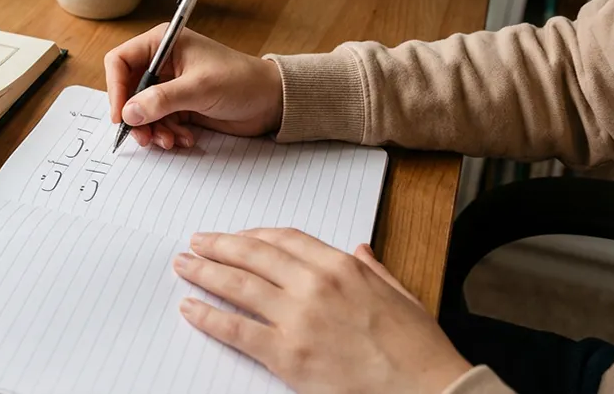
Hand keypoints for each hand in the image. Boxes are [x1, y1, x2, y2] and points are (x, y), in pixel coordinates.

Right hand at [103, 24, 282, 148]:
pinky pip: (159, 121)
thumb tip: (128, 113)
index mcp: (163, 43)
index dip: (116, 89)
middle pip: (128, 90)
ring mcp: (170, 85)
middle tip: (144, 137)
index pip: (120, 61)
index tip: (121, 115)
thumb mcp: (199, 88)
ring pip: (142, 110)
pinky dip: (167, 133)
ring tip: (170, 141)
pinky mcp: (179, 105)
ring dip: (152, 130)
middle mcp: (162, 62)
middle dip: (136, 116)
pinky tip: (185, 138)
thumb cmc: (241, 81)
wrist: (272, 101)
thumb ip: (162, 100)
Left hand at [173, 228, 470, 393]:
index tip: (237, 236)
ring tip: (184, 266)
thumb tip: (360, 250)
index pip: (284, 238)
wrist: (430, 391)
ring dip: (204, 273)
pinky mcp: (287, 355)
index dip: (253, 235)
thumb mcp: (401, 295)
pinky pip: (236, 330)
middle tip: (196, 242)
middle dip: (219, 246)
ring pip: (237, 286)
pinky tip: (190, 309)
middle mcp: (315, 285)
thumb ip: (374, 270)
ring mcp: (298, 319)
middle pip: (253, 255)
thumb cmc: (419, 350)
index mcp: (342, 267)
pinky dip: (207, 316)